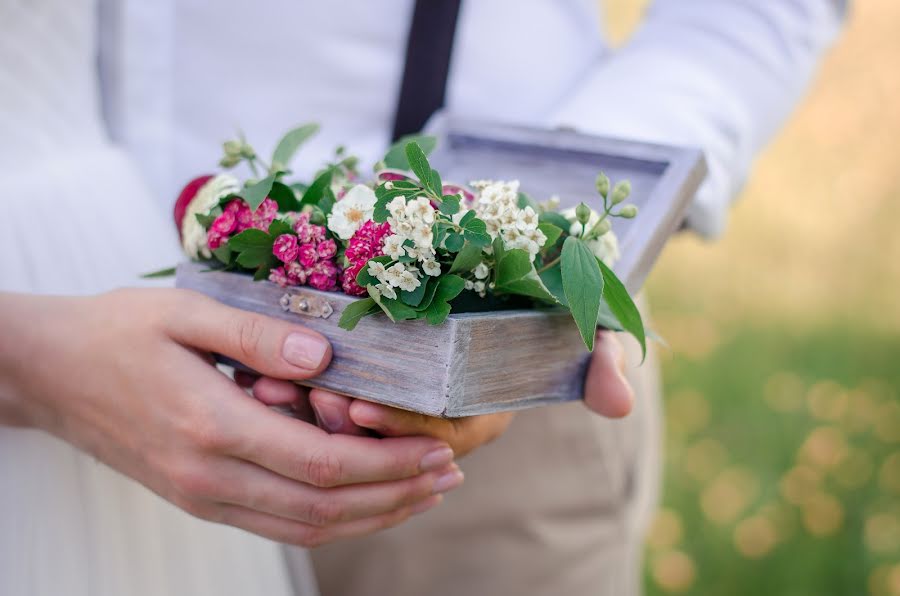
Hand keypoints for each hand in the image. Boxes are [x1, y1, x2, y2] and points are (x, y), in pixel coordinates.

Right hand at [0, 289, 462, 546]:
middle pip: (326, 508)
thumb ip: (257, 337)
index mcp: (212, 427)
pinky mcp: (201, 497)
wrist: (51, 373)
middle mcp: (210, 476)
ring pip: (306, 527)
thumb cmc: (117, 333)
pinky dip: (332, 519)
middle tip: (448, 474)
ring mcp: (203, 495)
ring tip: (423, 493)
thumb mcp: (183, 312)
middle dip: (396, 494)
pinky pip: (279, 523)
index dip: (388, 463)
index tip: (437, 448)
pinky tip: (364, 499)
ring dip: (373, 514)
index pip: (323, 465)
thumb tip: (327, 357)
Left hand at [248, 331, 632, 457]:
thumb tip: (621, 403)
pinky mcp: (379, 368)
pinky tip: (266, 369)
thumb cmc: (551, 309)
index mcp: (480, 412)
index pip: (437, 435)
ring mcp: (407, 391)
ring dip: (311, 403)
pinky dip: (303, 382)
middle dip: (342, 420)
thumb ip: (604, 362)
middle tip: (301, 398)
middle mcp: (440, 412)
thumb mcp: (584, 330)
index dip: (398, 428)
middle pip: (386, 430)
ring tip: (269, 387)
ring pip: (354, 412)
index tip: (355, 408)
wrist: (523, 275)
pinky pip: (336, 385)